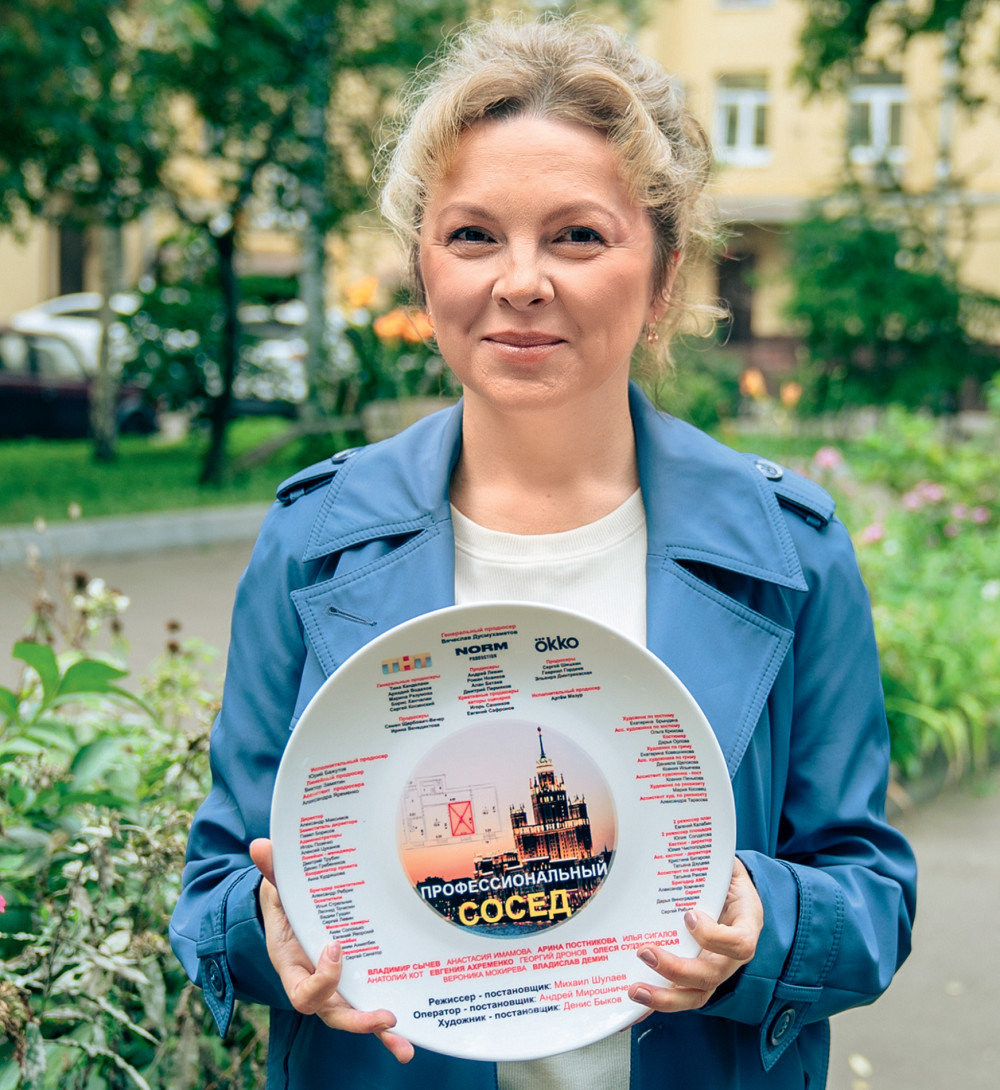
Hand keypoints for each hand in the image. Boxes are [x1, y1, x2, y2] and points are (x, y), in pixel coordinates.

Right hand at [249, 838, 413, 1062]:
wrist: (292, 908)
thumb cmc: (286, 900)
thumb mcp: (279, 887)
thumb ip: (273, 871)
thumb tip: (260, 846)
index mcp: (292, 966)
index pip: (302, 992)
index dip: (321, 978)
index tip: (336, 946)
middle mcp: (314, 982)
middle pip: (333, 1013)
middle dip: (358, 1018)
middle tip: (385, 1015)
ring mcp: (337, 986)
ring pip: (354, 1016)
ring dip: (379, 1032)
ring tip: (405, 1045)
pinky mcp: (356, 981)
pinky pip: (369, 1004)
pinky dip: (386, 1025)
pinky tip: (411, 1036)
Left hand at [627, 857, 762, 1012]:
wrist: (735, 896)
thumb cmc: (728, 881)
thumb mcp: (728, 869)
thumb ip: (712, 864)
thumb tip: (683, 836)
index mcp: (745, 927)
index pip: (739, 943)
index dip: (714, 937)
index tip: (689, 916)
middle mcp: (731, 957)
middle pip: (711, 976)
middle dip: (677, 969)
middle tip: (646, 952)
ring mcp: (714, 970)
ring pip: (696, 995)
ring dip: (663, 996)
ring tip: (634, 989)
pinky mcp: (696, 978)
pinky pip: (679, 996)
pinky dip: (656, 1002)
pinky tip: (632, 1005)